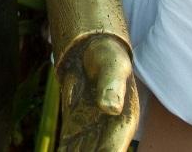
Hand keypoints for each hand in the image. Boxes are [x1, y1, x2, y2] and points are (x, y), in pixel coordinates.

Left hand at [56, 34, 138, 151]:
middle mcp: (109, 129)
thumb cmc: (106, 53)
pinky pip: (68, 146)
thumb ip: (111, 85)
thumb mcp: (111, 64)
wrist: (91, 49)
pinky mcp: (75, 125)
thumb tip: (110, 108)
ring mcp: (91, 129)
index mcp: (123, 117)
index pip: (113, 147)